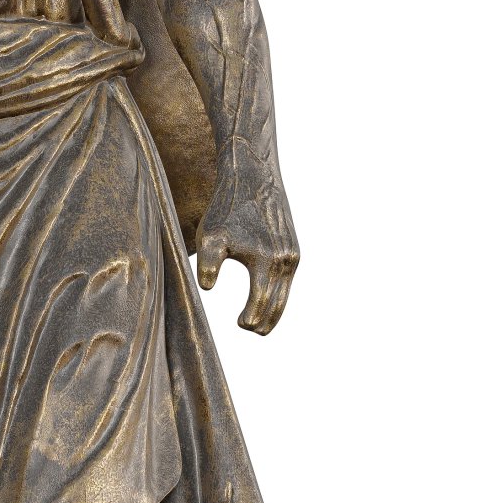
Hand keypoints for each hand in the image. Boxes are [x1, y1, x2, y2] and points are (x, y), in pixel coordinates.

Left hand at [196, 153, 298, 334]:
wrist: (253, 175)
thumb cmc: (226, 207)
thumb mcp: (210, 237)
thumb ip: (208, 267)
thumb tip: (207, 291)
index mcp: (267, 264)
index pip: (260, 306)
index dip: (249, 320)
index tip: (238, 325)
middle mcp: (286, 262)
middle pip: (278, 307)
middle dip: (263, 322)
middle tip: (246, 327)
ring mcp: (293, 255)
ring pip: (285, 294)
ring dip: (271, 309)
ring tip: (253, 319)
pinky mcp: (293, 247)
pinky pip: (287, 279)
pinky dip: (277, 291)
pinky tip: (264, 293)